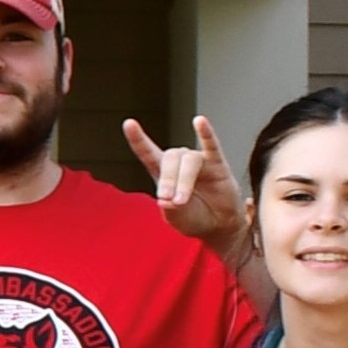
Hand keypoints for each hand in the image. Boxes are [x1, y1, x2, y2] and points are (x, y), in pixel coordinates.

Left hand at [121, 115, 243, 245]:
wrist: (218, 225)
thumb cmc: (193, 217)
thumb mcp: (176, 218)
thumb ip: (169, 210)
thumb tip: (165, 200)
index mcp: (162, 173)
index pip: (148, 153)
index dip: (138, 139)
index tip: (129, 123)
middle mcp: (179, 163)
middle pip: (169, 158)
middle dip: (168, 180)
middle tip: (168, 200)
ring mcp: (199, 161)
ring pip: (189, 160)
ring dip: (183, 180)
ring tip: (181, 201)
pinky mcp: (218, 164)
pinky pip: (212, 145)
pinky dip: (206, 133)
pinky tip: (199, 121)